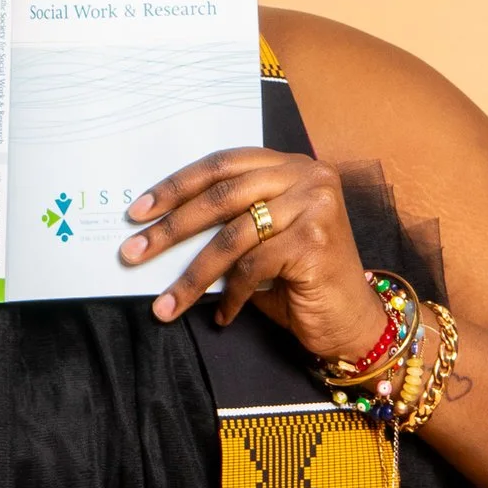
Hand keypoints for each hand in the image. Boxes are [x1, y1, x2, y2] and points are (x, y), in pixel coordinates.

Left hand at [118, 148, 387, 362]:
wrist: (353, 322)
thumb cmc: (301, 282)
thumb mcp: (261, 240)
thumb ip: (227, 222)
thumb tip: (157, 229)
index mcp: (289, 165)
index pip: (221, 165)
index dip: (176, 186)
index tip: (138, 211)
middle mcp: (306, 176)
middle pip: (221, 196)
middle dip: (171, 228)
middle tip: (133, 252)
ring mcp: (314, 206)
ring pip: (232, 237)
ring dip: (192, 275)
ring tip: (165, 304)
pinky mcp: (315, 242)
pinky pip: (252, 267)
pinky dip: (231, 295)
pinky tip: (223, 315)